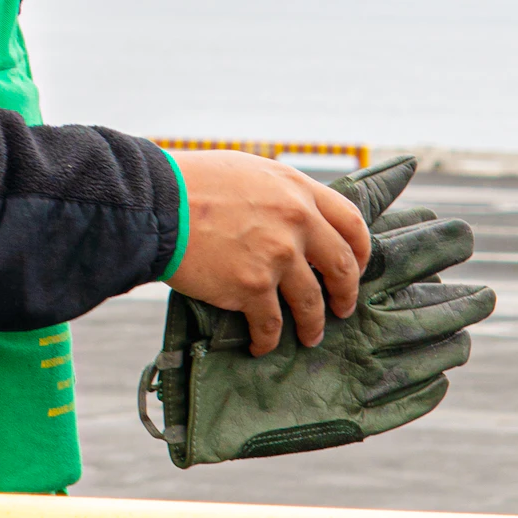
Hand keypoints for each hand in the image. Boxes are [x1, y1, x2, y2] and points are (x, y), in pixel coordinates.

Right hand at [169, 151, 370, 354]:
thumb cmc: (193, 182)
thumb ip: (279, 194)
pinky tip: (262, 346)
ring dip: (313, 325)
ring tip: (310, 337)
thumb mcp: (249, 172)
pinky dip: (268, 340)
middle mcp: (297, 222)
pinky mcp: (251, 286)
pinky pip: (270, 323)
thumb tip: (292, 217)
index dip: (361, 250)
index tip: (357, 266)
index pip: (351, 222)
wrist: (157, 201)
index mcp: (298, 190)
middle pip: (341, 266)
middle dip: (346, 293)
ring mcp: (277, 256)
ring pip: (310, 303)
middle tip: (343, 308)